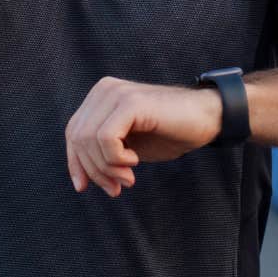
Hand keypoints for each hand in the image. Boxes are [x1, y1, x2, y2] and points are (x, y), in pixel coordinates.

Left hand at [65, 76, 222, 197]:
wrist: (205, 118)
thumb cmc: (168, 132)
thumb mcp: (127, 145)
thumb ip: (101, 153)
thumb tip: (79, 182)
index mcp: (100, 96)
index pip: (72, 132)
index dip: (76, 163)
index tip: (85, 188)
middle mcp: (104, 89)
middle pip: (78, 137)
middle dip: (94, 170)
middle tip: (118, 187)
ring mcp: (116, 92)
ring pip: (89, 139)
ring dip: (107, 168)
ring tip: (128, 177)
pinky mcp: (130, 102)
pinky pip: (106, 138)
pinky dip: (115, 158)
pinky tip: (134, 161)